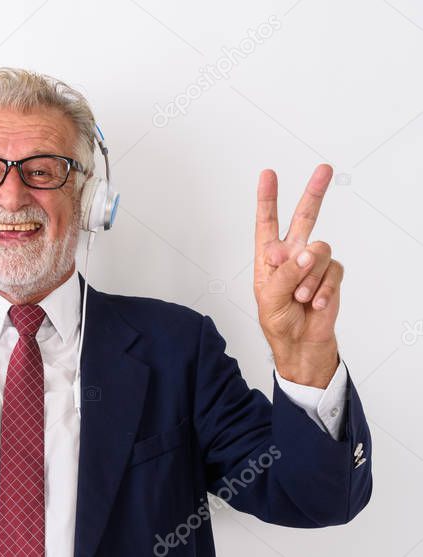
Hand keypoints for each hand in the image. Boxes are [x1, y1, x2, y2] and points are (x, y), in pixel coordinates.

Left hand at [254, 164, 341, 387]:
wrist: (301, 343)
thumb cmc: (278, 321)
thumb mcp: (269, 297)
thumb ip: (285, 272)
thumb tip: (305, 253)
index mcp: (269, 256)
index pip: (267, 223)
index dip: (267, 199)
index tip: (268, 175)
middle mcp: (292, 254)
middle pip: (304, 218)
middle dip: (314, 193)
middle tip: (323, 169)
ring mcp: (313, 264)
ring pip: (319, 252)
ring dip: (309, 278)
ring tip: (300, 297)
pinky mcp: (331, 276)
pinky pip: (332, 272)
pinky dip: (323, 289)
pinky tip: (315, 303)